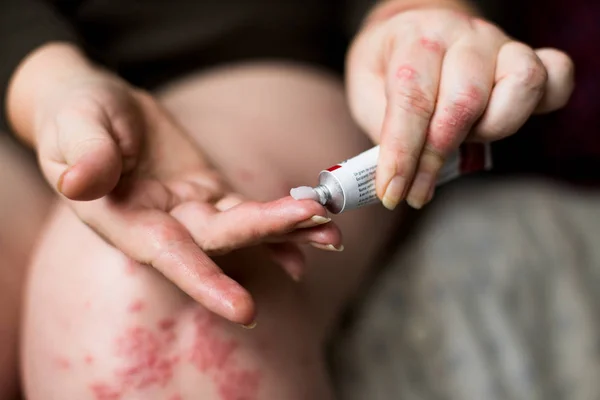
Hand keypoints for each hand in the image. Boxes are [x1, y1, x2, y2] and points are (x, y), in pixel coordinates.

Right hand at [8, 44, 342, 324]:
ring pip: (243, 227)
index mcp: (123, 220)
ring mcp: (190, 211)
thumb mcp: (72, 123)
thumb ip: (82, 152)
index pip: (167, 254)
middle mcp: (162, 226)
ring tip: (333, 232)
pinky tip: (315, 231)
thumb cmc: (76, 115)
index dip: (204, 281)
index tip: (244, 308)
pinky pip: (248, 207)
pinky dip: (281, 222)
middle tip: (320, 224)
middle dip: (268, 233)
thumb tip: (78, 182)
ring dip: (288, 231)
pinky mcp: (209, 192)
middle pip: (221, 239)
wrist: (98, 107)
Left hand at [346, 3, 574, 209]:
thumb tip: (400, 177)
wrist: (415, 27)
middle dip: (438, 156)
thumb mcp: (366, 91)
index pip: (412, 99)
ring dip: (491, 129)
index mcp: (415, 38)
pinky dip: (542, 103)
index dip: (403, 154)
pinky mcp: (527, 58)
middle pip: (466, 100)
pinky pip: (557, 76)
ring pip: (521, 85)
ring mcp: (500, 43)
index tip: (392, 192)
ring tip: (462, 140)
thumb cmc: (389, 66)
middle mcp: (463, 35)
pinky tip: (503, 121)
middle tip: (417, 188)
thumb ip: (384, 129)